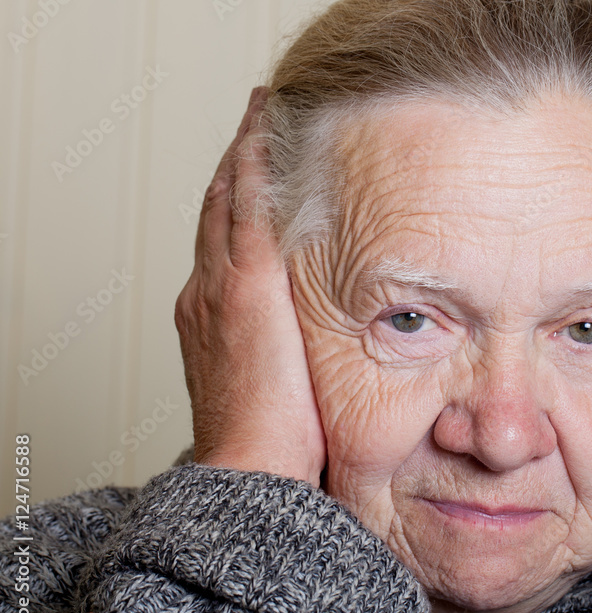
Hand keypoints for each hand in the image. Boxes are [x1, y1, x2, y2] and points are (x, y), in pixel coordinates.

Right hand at [174, 87, 326, 485]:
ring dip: (245, 150)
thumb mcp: (279, 388)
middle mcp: (205, 291)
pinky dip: (253, 163)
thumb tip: (333, 351)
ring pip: (229, 197)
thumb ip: (293, 354)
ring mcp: (220, 285)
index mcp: (211, 316)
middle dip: (238, 163)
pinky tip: (266, 127)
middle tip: (258, 121)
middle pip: (219, 209)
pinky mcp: (245, 286)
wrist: (249, 470)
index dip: (237, 202)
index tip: (257, 173)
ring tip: (263, 110)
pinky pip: (246, 206)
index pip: (224, 243)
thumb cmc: (271, 445)